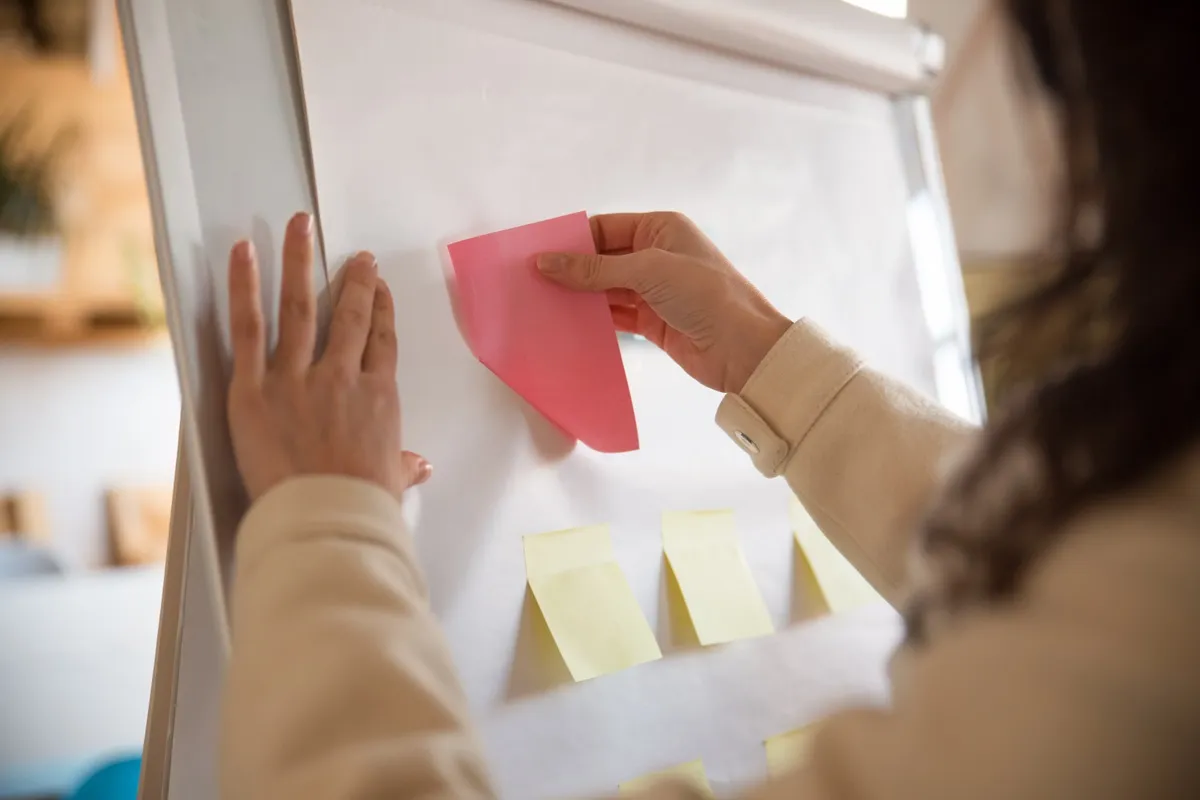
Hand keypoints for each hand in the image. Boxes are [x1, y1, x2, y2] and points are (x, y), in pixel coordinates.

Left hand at [226, 211, 430, 501]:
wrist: (326, 519)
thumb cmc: (361, 505)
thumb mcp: (390, 482)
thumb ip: (402, 466)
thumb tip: (418, 466)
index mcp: (378, 396)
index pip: (381, 340)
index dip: (380, 308)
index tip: (378, 287)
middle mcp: (341, 376)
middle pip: (348, 315)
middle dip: (353, 279)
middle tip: (355, 256)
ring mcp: (297, 377)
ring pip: (300, 307)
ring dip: (300, 260)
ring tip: (300, 227)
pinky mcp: (253, 388)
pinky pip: (248, 327)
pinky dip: (244, 286)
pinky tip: (244, 252)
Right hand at [537, 212, 790, 393]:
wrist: (744, 350)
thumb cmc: (706, 296)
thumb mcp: (648, 272)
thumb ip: (595, 270)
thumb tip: (547, 262)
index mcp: (661, 229)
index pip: (604, 229)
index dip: (572, 242)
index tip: (538, 256)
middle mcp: (656, 255)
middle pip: (602, 260)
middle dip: (571, 271)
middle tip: (532, 282)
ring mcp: (654, 290)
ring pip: (606, 289)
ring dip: (579, 297)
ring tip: (542, 304)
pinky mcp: (652, 321)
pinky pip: (615, 315)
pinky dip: (593, 319)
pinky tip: (568, 324)